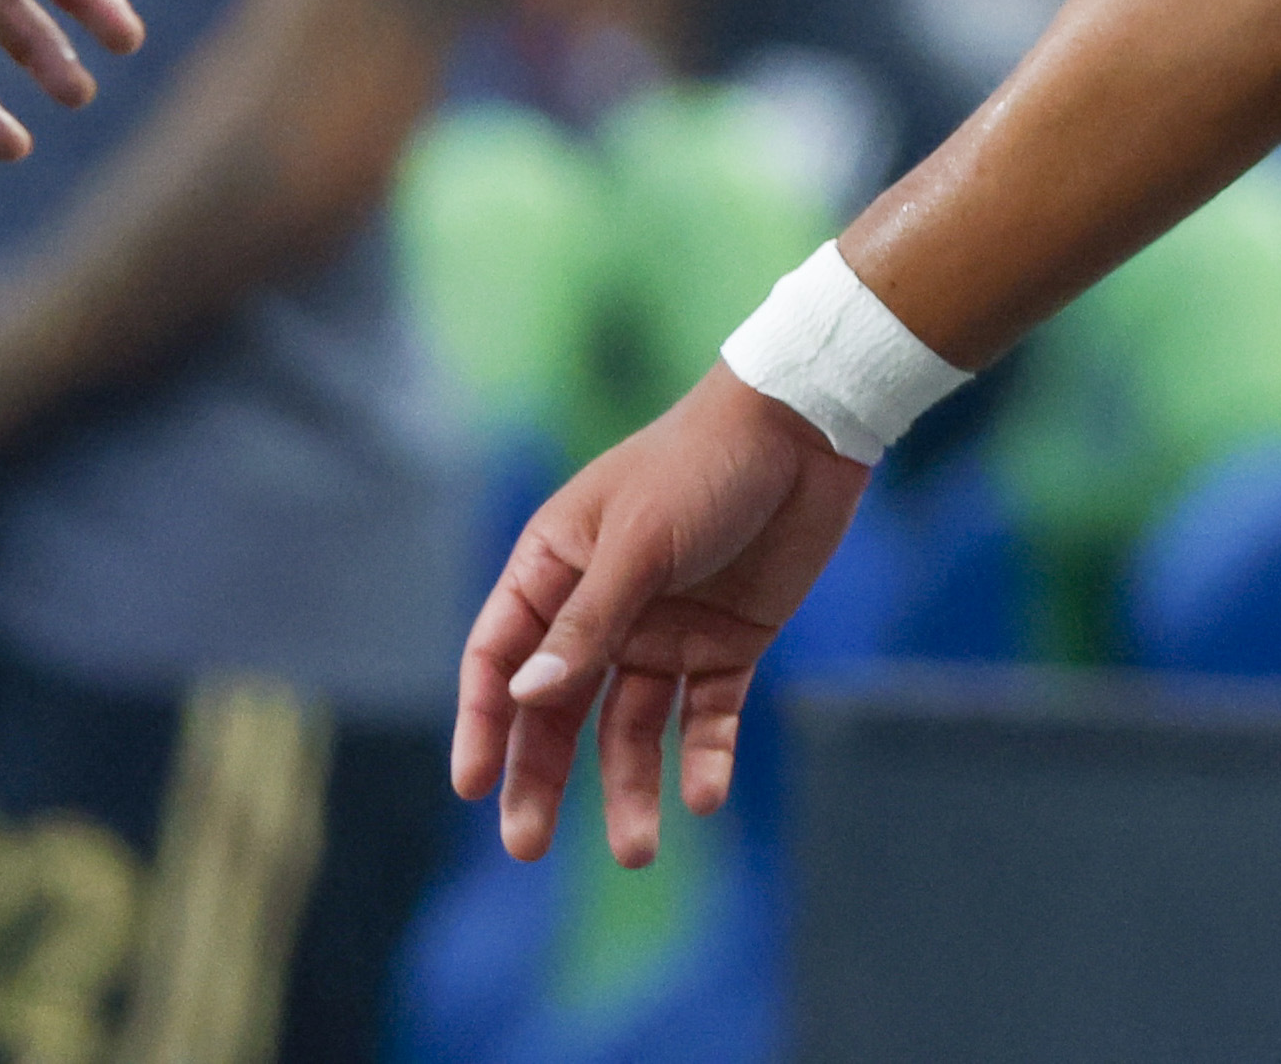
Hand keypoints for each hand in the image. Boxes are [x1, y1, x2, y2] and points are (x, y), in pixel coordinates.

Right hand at [457, 363, 878, 867]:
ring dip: (630, 788)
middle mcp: (602, 610)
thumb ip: (588, 621)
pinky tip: (703, 797)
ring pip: (631, 729)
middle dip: (541, 779)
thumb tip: (525, 698)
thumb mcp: (639, 540)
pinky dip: (704, 758)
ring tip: (639, 850)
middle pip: (557, 712)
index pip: (500, 659)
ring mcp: (664, 632)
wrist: (807, 429)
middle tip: (527, 847)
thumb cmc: (703, 463)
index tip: (473, 786)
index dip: (484, 722)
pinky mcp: (727, 645)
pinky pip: (706, 717)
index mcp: (555, 570)